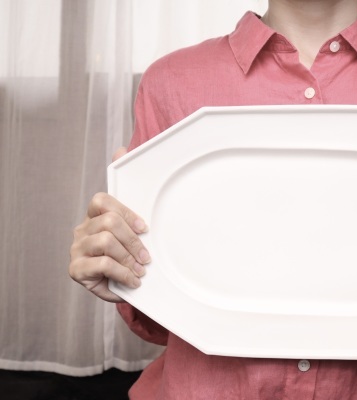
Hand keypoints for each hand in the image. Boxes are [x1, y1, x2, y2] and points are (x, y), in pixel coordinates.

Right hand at [68, 147, 151, 301]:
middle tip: (147, 257)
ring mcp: (77, 249)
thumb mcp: (134, 225)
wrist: (122, 285)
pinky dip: (123, 273)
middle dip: (133, 241)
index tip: (146, 228)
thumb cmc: (129, 252)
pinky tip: (133, 281)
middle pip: (109, 222)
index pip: (102, 201)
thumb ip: (129, 189)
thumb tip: (121, 148)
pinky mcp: (76, 270)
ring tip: (140, 270)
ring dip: (129, 258)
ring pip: (106, 242)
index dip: (126, 212)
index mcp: (94, 215)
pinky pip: (102, 265)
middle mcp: (82, 229)